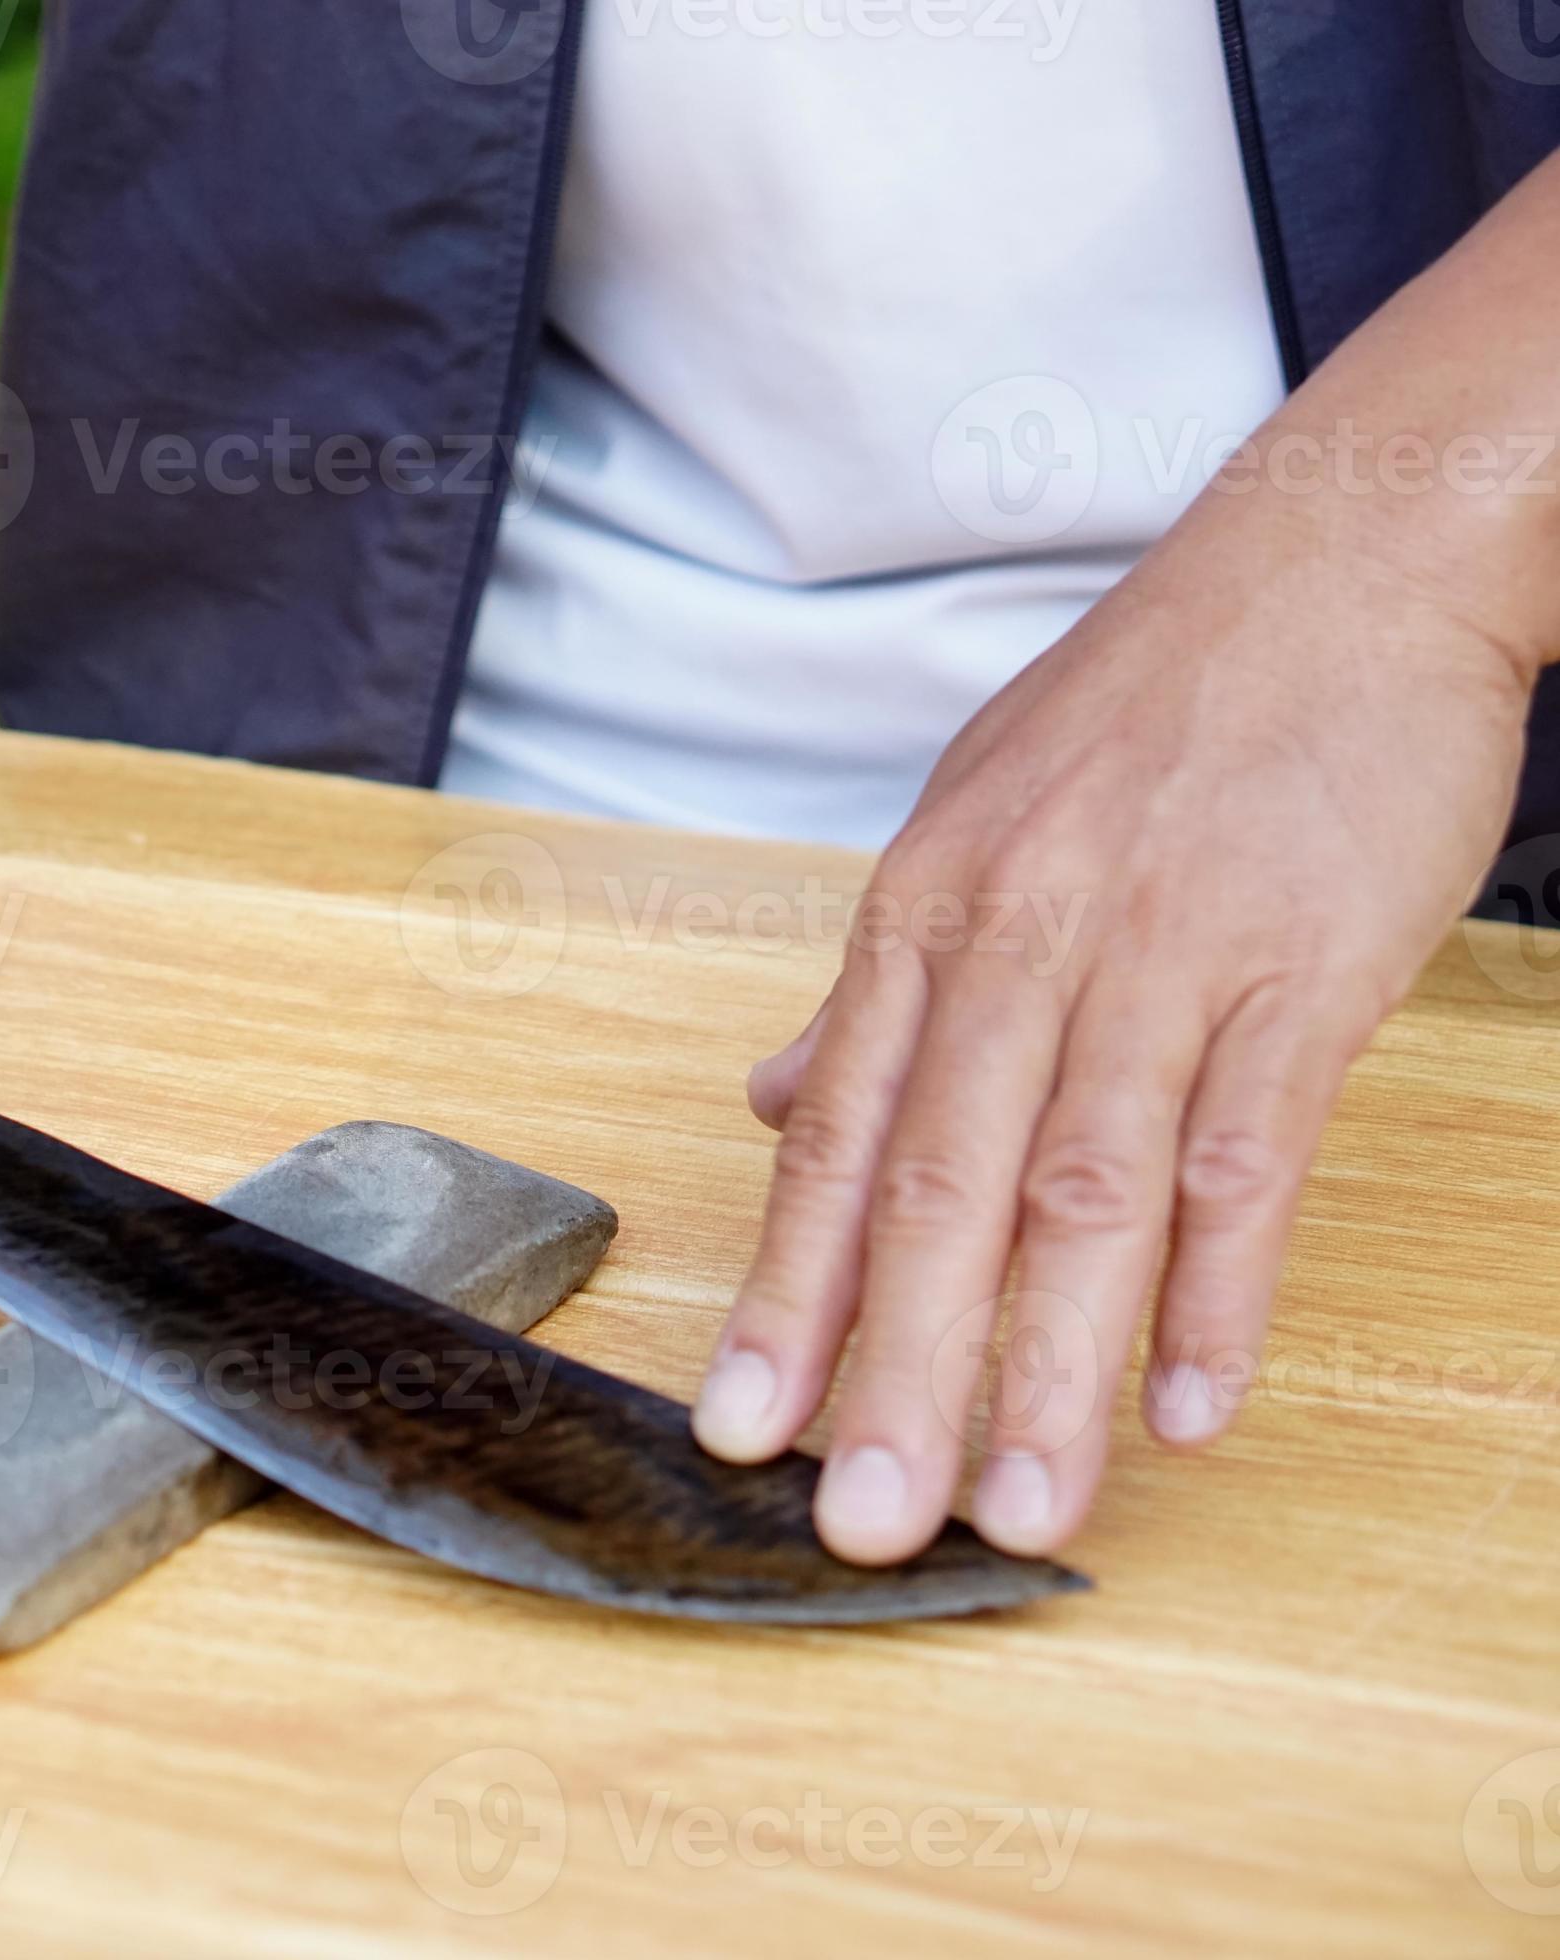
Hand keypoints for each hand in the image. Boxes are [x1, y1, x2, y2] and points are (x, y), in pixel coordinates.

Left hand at [688, 493, 1538, 1562]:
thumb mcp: (973, 820)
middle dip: (893, 1372)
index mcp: (927, 917)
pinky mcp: (1303, 967)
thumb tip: (777, 1103)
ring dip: (1048, 1368)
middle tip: (858, 1523)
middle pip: (937, 1190)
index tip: (738, 1424)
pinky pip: (1249, 1150)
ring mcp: (1162, 956)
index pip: (837, 1142)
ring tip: (1016, 1511)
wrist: (1344, 556)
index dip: (785, 1294)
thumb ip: (880, 990)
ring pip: (1083, 1194)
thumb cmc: (1154, 703)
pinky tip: (1188, 1405)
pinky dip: (1219, 1285)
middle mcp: (1020, 944)